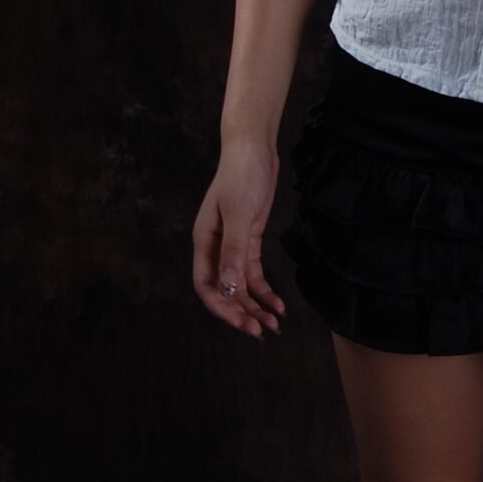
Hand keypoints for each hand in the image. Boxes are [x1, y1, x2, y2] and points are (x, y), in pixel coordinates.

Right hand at [192, 141, 288, 338]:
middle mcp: (216, 248)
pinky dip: (265, 289)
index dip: (223, 308)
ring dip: (255, 306)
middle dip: (242, 312)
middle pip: (225, 290)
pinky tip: (278, 304)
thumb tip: (229, 289)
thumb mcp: (238, 214)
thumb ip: (234, 251)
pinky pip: (254, 273)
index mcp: (204, 243)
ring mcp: (233, 245)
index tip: (243, 323)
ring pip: (241, 285)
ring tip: (273, 325)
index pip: (206, 286)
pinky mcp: (250, 240)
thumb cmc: (241, 176)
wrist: (254, 149)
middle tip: (262, 332)